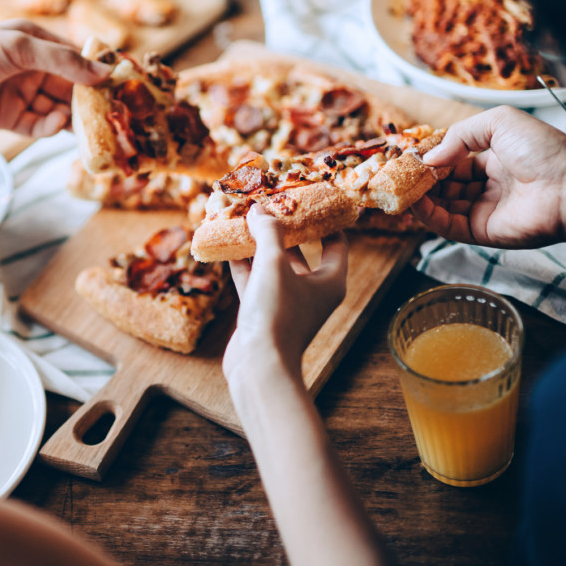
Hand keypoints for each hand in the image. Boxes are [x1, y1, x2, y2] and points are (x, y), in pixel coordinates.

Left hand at [0, 21, 108, 137]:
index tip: (122, 86)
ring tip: (84, 126)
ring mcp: (20, 94)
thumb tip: (102, 72)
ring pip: (57, 110)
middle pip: (71, 88)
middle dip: (89, 101)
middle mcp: (31, 68)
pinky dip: (49, 128)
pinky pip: (37, 126)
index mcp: (36, 42)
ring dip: (71, 118)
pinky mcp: (7, 118)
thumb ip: (61, 60)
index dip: (99, 72)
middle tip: (111, 116)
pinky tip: (54, 126)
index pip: (77, 58)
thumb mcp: (17, 46)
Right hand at [225, 206, 348, 374]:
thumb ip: (268, 233)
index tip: (311, 200)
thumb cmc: (277, 314)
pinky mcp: (263, 313)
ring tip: (245, 220)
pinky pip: (255, 281)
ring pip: (274, 266)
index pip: (336, 243)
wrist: (258, 366)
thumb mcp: (274, 265)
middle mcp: (311, 291)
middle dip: (283, 229)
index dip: (325, 220)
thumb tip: (259, 209)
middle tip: (270, 205)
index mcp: (330, 281)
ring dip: (259, 245)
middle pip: (301, 251)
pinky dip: (243, 264)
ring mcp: (286, 303)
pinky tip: (229, 246)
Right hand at [412, 106, 565, 248]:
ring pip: (442, 206)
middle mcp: (490, 188)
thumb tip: (429, 157)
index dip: (432, 159)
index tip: (410, 156)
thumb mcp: (499, 122)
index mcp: (496, 161)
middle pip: (445, 186)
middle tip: (397, 173)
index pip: (454, 162)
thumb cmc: (545, 150)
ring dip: (419, 197)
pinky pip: (448, 225)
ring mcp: (485, 211)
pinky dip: (428, 216)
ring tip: (398, 186)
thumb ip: (460, 135)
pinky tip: (414, 203)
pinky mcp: (483, 233)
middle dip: (421, 179)